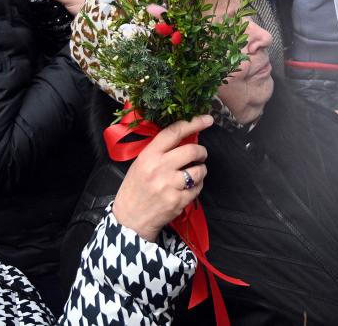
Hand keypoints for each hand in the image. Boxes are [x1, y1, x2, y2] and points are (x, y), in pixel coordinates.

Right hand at [112, 115, 211, 242]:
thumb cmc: (135, 188)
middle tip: (200, 154)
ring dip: (201, 170)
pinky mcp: (178, 201)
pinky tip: (189, 188)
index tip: (207, 119)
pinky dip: (197, 186)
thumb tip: (185, 137)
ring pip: (199, 170)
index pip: (174, 133)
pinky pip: (198, 188)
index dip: (193, 123)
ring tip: (195, 172)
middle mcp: (159, 168)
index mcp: (149, 155)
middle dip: (201, 151)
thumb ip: (160, 151)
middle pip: (192, 150)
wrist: (130, 218)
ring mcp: (169, 186)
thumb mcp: (140, 163)